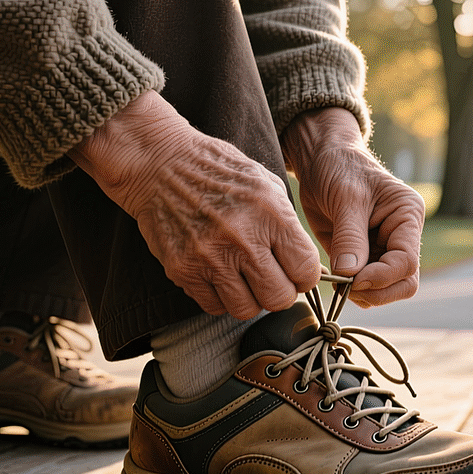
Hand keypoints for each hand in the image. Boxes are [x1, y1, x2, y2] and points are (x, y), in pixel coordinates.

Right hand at [69, 91, 320, 318]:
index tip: (296, 271)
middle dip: (280, 292)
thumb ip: (290, 226)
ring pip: (247, 310)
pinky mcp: (183, 270)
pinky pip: (214, 306)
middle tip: (271, 278)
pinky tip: (219, 275)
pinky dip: (220, 297)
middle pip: (279, 298)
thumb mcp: (267, 185)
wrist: (161, 163)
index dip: (304, 276)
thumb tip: (311, 269)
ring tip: (244, 278)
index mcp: (272, 215)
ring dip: (250, 298)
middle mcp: (243, 239)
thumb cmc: (220, 172)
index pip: (306, 271)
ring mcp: (210, 257)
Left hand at [281, 108, 423, 307]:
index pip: (407, 262)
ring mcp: (382, 249)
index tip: (353, 280)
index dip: (382, 277)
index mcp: (407, 217)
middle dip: (377, 291)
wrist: (320, 160)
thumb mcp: (346, 198)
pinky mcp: (363, 258)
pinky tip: (333, 280)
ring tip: (336, 282)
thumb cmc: (339, 168)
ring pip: (386, 290)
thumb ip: (349, 236)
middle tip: (346, 288)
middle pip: (404, 282)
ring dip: (363, 294)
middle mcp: (401, 236)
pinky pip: (365, 287)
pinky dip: (349, 290)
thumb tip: (350, 275)